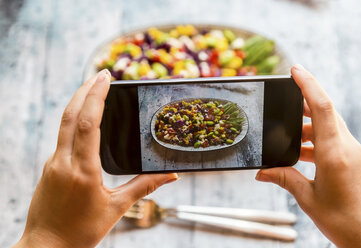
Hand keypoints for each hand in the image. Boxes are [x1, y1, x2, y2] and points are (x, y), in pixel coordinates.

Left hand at [13, 70, 177, 247]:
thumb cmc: (80, 232)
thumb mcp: (116, 208)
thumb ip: (144, 187)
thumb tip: (171, 176)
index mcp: (83, 170)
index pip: (87, 122)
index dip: (97, 96)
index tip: (106, 77)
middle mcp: (63, 161)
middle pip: (71, 114)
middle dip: (85, 89)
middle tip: (102, 74)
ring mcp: (54, 163)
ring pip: (63, 123)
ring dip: (78, 101)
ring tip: (94, 88)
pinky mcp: (51, 167)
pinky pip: (63, 135)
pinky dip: (74, 119)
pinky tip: (85, 118)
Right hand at [256, 65, 360, 247]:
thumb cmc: (343, 220)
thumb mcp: (307, 198)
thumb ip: (284, 178)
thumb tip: (261, 172)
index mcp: (334, 153)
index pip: (323, 107)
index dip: (309, 85)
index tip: (295, 70)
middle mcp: (347, 147)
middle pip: (326, 111)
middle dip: (304, 101)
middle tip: (284, 98)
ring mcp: (352, 152)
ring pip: (329, 125)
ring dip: (307, 125)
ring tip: (287, 135)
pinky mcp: (353, 159)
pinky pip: (333, 139)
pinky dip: (315, 140)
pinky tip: (300, 153)